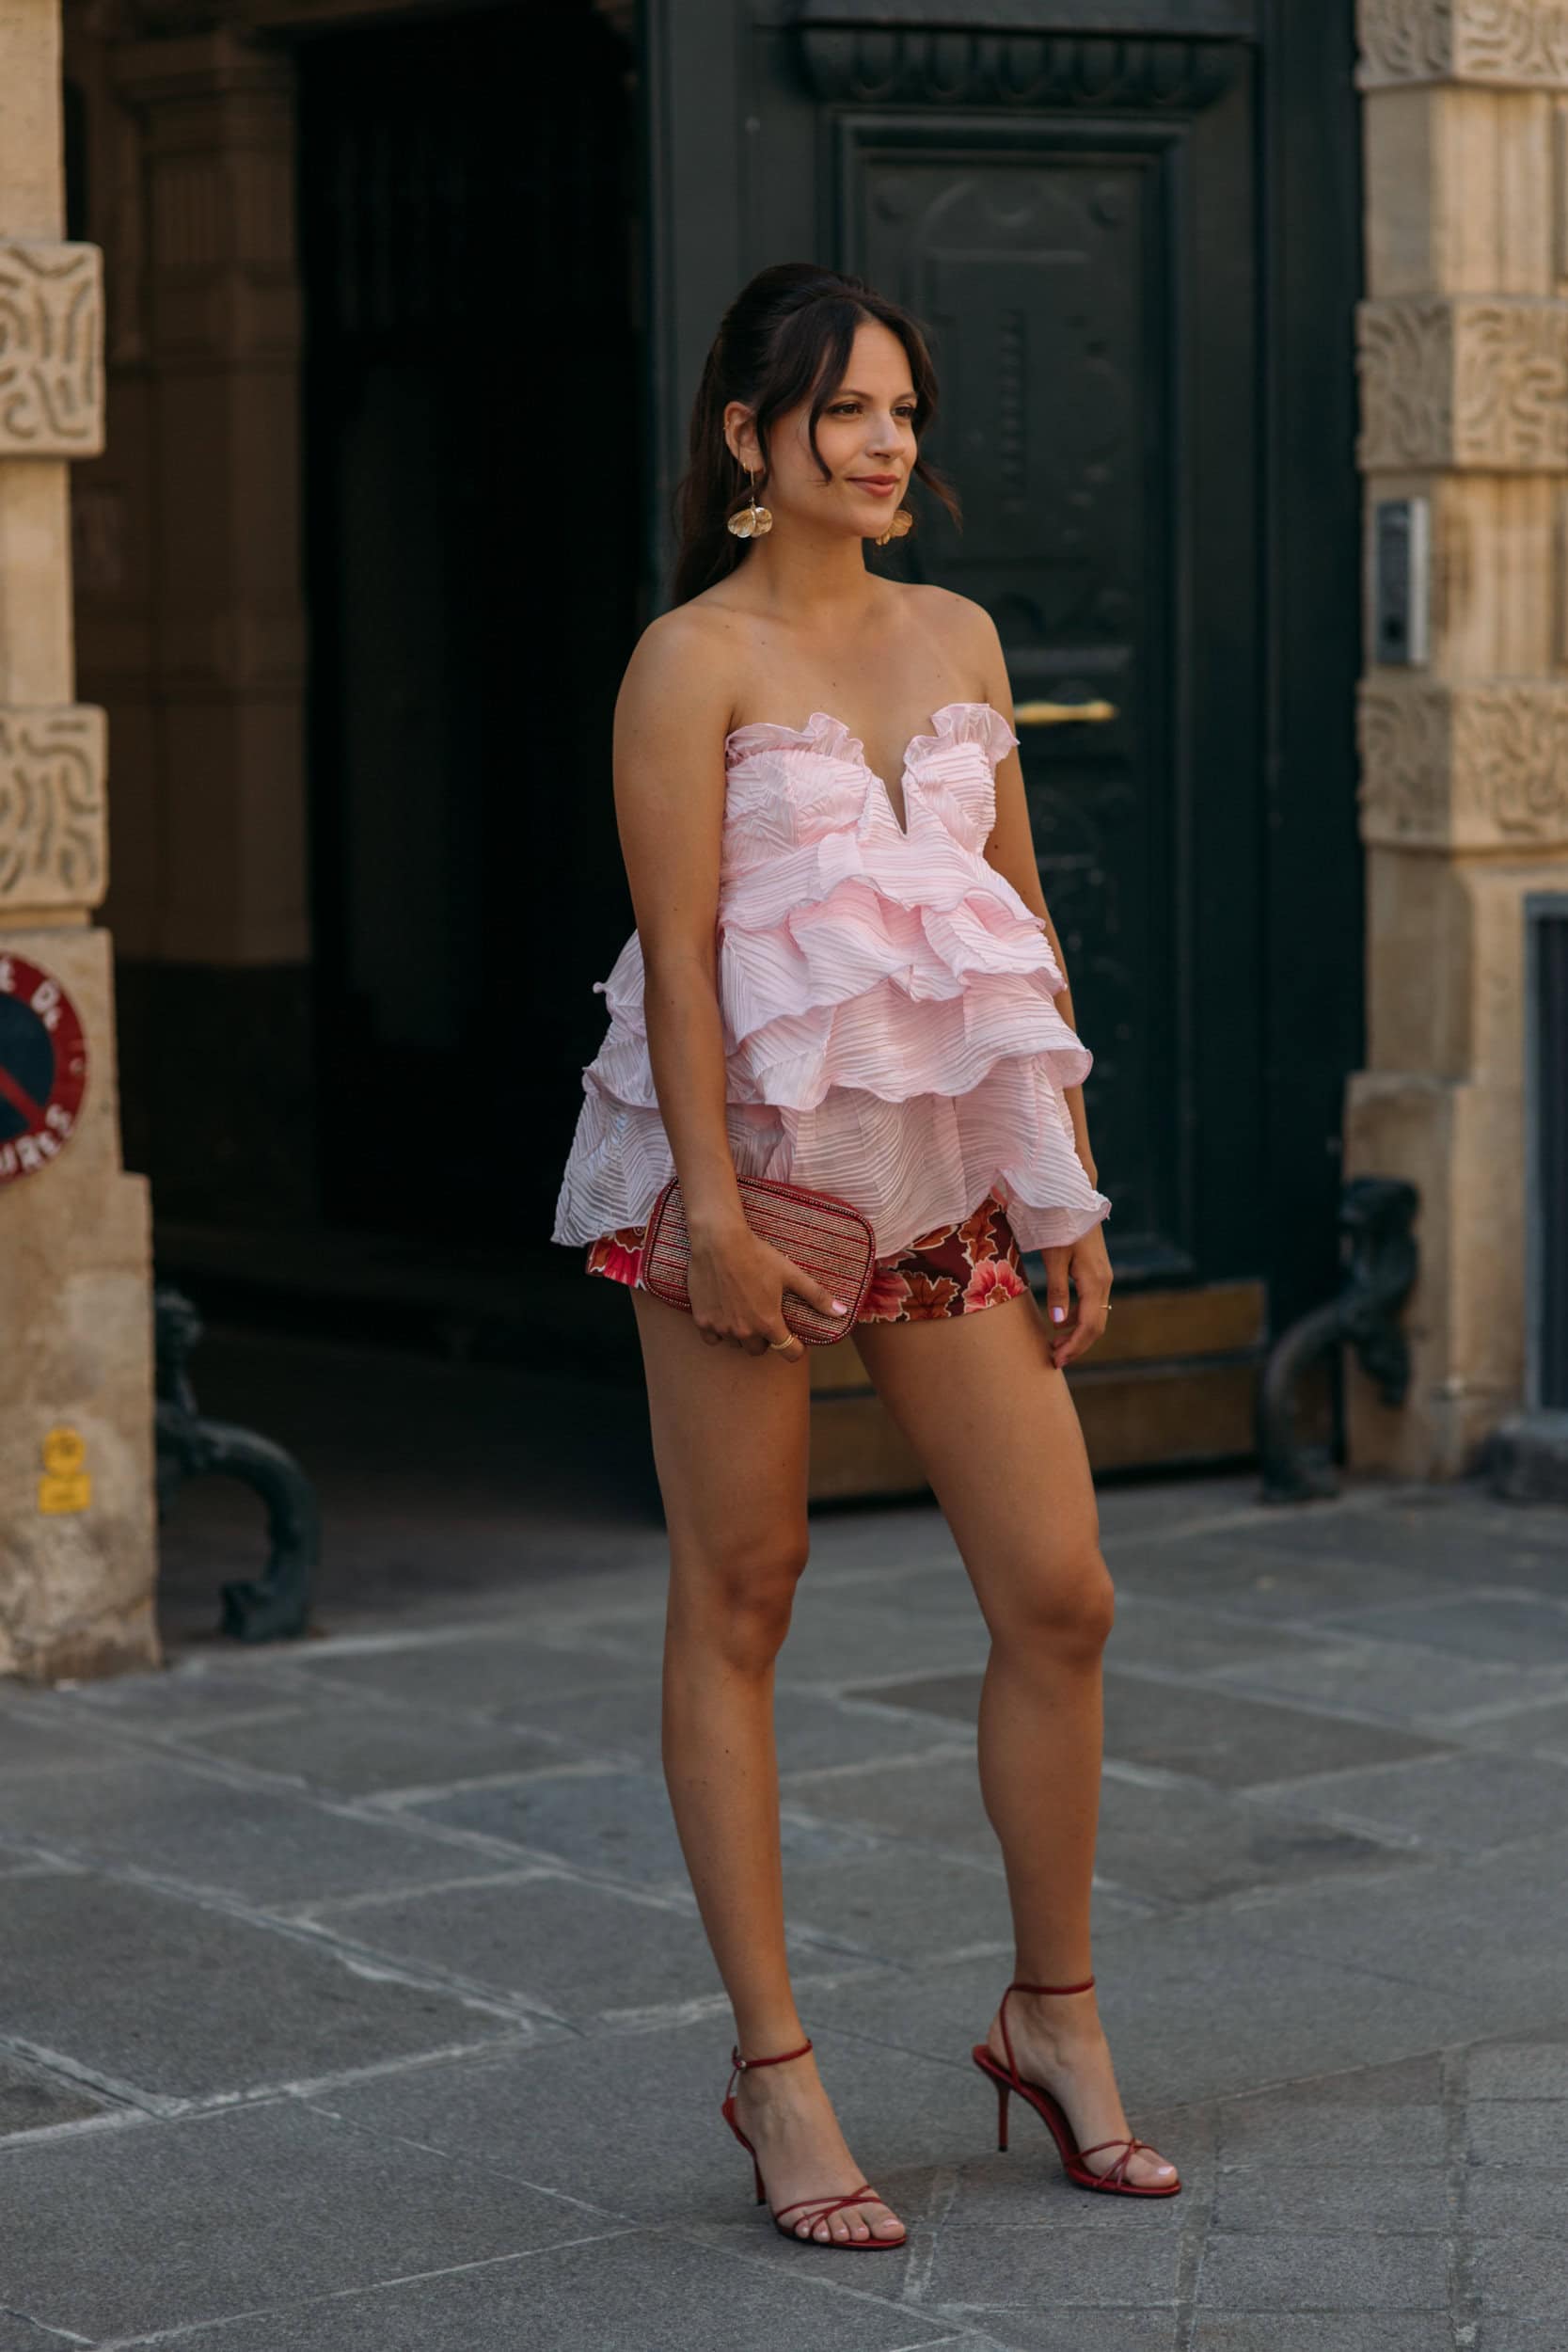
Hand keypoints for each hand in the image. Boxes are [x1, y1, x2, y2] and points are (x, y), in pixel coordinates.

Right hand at [687, 1223, 846, 1361]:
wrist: (718, 1241)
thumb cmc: (757, 1255)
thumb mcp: (790, 1273)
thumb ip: (816, 1296)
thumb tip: (842, 1312)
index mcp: (769, 1323)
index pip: (788, 1353)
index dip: (795, 1348)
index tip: (795, 1338)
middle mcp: (745, 1331)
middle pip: (759, 1350)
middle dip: (766, 1339)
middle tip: (765, 1318)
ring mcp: (722, 1328)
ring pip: (736, 1343)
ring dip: (742, 1334)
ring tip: (744, 1311)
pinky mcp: (702, 1321)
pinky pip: (713, 1338)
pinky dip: (718, 1331)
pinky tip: (724, 1314)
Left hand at [1039, 1227, 1112, 1368]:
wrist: (1075, 1198)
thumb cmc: (1061, 1225)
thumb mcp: (1054, 1258)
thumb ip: (1057, 1291)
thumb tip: (1058, 1324)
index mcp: (1095, 1281)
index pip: (1089, 1325)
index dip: (1075, 1346)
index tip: (1056, 1361)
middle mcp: (1105, 1281)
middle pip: (1096, 1325)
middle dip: (1077, 1345)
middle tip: (1054, 1358)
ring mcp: (1104, 1276)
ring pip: (1096, 1315)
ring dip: (1078, 1333)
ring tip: (1055, 1344)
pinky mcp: (1098, 1271)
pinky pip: (1093, 1303)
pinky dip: (1079, 1317)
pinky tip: (1062, 1321)